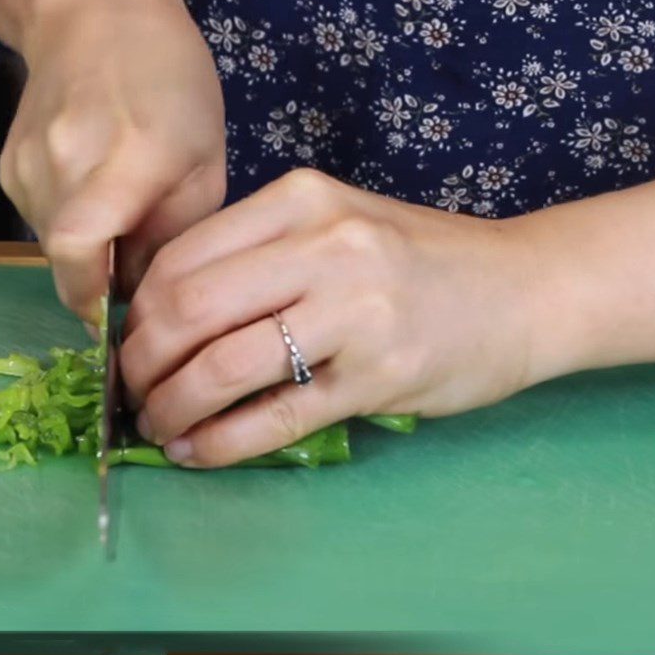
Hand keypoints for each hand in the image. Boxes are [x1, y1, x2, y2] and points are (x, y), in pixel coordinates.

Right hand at [0, 0, 225, 322]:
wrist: (96, 16)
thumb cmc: (173, 87)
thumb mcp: (205, 165)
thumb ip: (176, 237)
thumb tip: (142, 296)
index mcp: (127, 159)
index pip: (80, 248)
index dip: (90, 300)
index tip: (111, 327)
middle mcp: (64, 162)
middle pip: (68, 261)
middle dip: (99, 282)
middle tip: (135, 272)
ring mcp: (27, 164)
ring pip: (53, 245)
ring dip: (87, 253)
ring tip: (121, 219)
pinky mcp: (9, 166)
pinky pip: (41, 221)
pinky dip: (70, 227)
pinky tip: (96, 195)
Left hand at [121, 168, 540, 467]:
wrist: (524, 290)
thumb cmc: (421, 262)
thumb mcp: (337, 229)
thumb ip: (259, 258)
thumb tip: (168, 319)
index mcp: (301, 201)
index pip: (180, 259)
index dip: (137, 315)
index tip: (130, 349)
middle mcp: (324, 247)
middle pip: (188, 310)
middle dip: (141, 365)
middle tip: (133, 395)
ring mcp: (355, 313)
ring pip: (225, 366)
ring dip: (173, 406)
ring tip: (159, 427)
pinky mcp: (379, 377)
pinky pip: (277, 416)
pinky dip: (222, 442)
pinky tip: (198, 452)